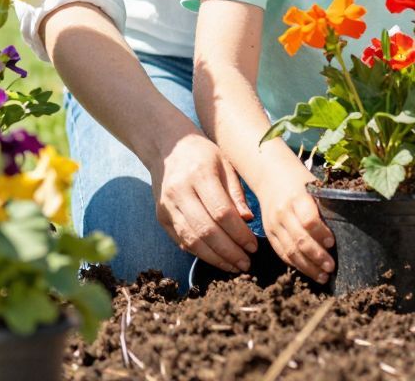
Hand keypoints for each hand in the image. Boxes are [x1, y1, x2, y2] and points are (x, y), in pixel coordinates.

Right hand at [148, 130, 258, 272]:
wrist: (166, 147)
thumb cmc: (202, 154)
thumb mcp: (225, 163)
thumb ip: (236, 191)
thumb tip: (247, 220)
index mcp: (200, 174)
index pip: (221, 212)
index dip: (239, 233)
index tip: (253, 246)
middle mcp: (180, 192)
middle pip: (206, 230)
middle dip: (228, 252)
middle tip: (246, 263)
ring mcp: (167, 206)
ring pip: (191, 241)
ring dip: (214, 258)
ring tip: (233, 266)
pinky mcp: (161, 217)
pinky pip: (181, 241)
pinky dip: (200, 254)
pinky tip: (216, 259)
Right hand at [255, 160, 332, 281]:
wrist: (270, 176)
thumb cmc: (300, 181)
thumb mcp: (313, 186)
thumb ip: (325, 205)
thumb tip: (347, 228)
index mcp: (296, 197)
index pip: (308, 219)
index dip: (321, 233)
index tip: (332, 243)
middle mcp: (282, 212)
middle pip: (299, 239)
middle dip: (316, 256)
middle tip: (331, 267)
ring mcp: (273, 224)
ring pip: (290, 251)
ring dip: (307, 267)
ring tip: (322, 276)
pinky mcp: (269, 233)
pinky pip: (282, 253)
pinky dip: (296, 264)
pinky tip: (309, 271)